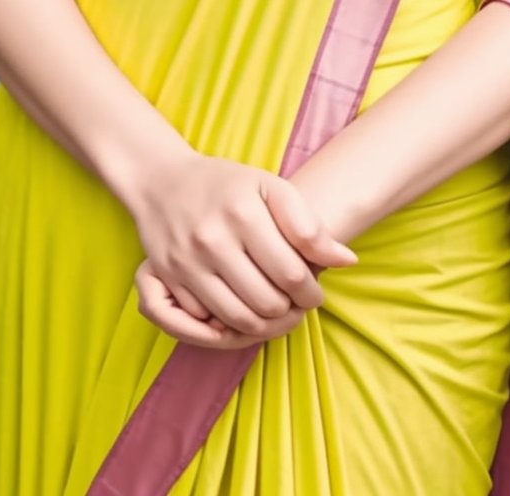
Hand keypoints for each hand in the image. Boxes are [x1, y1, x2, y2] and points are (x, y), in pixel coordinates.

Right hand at [132, 152, 356, 341]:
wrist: (163, 181)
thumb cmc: (226, 186)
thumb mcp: (270, 188)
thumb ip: (309, 224)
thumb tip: (346, 260)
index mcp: (243, 213)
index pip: (291, 274)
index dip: (312, 292)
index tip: (315, 292)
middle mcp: (211, 239)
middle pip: (266, 302)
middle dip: (292, 312)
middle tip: (298, 306)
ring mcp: (186, 262)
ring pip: (238, 319)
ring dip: (265, 326)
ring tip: (278, 314)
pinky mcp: (165, 279)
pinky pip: (204, 323)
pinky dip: (228, 327)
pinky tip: (243, 315)